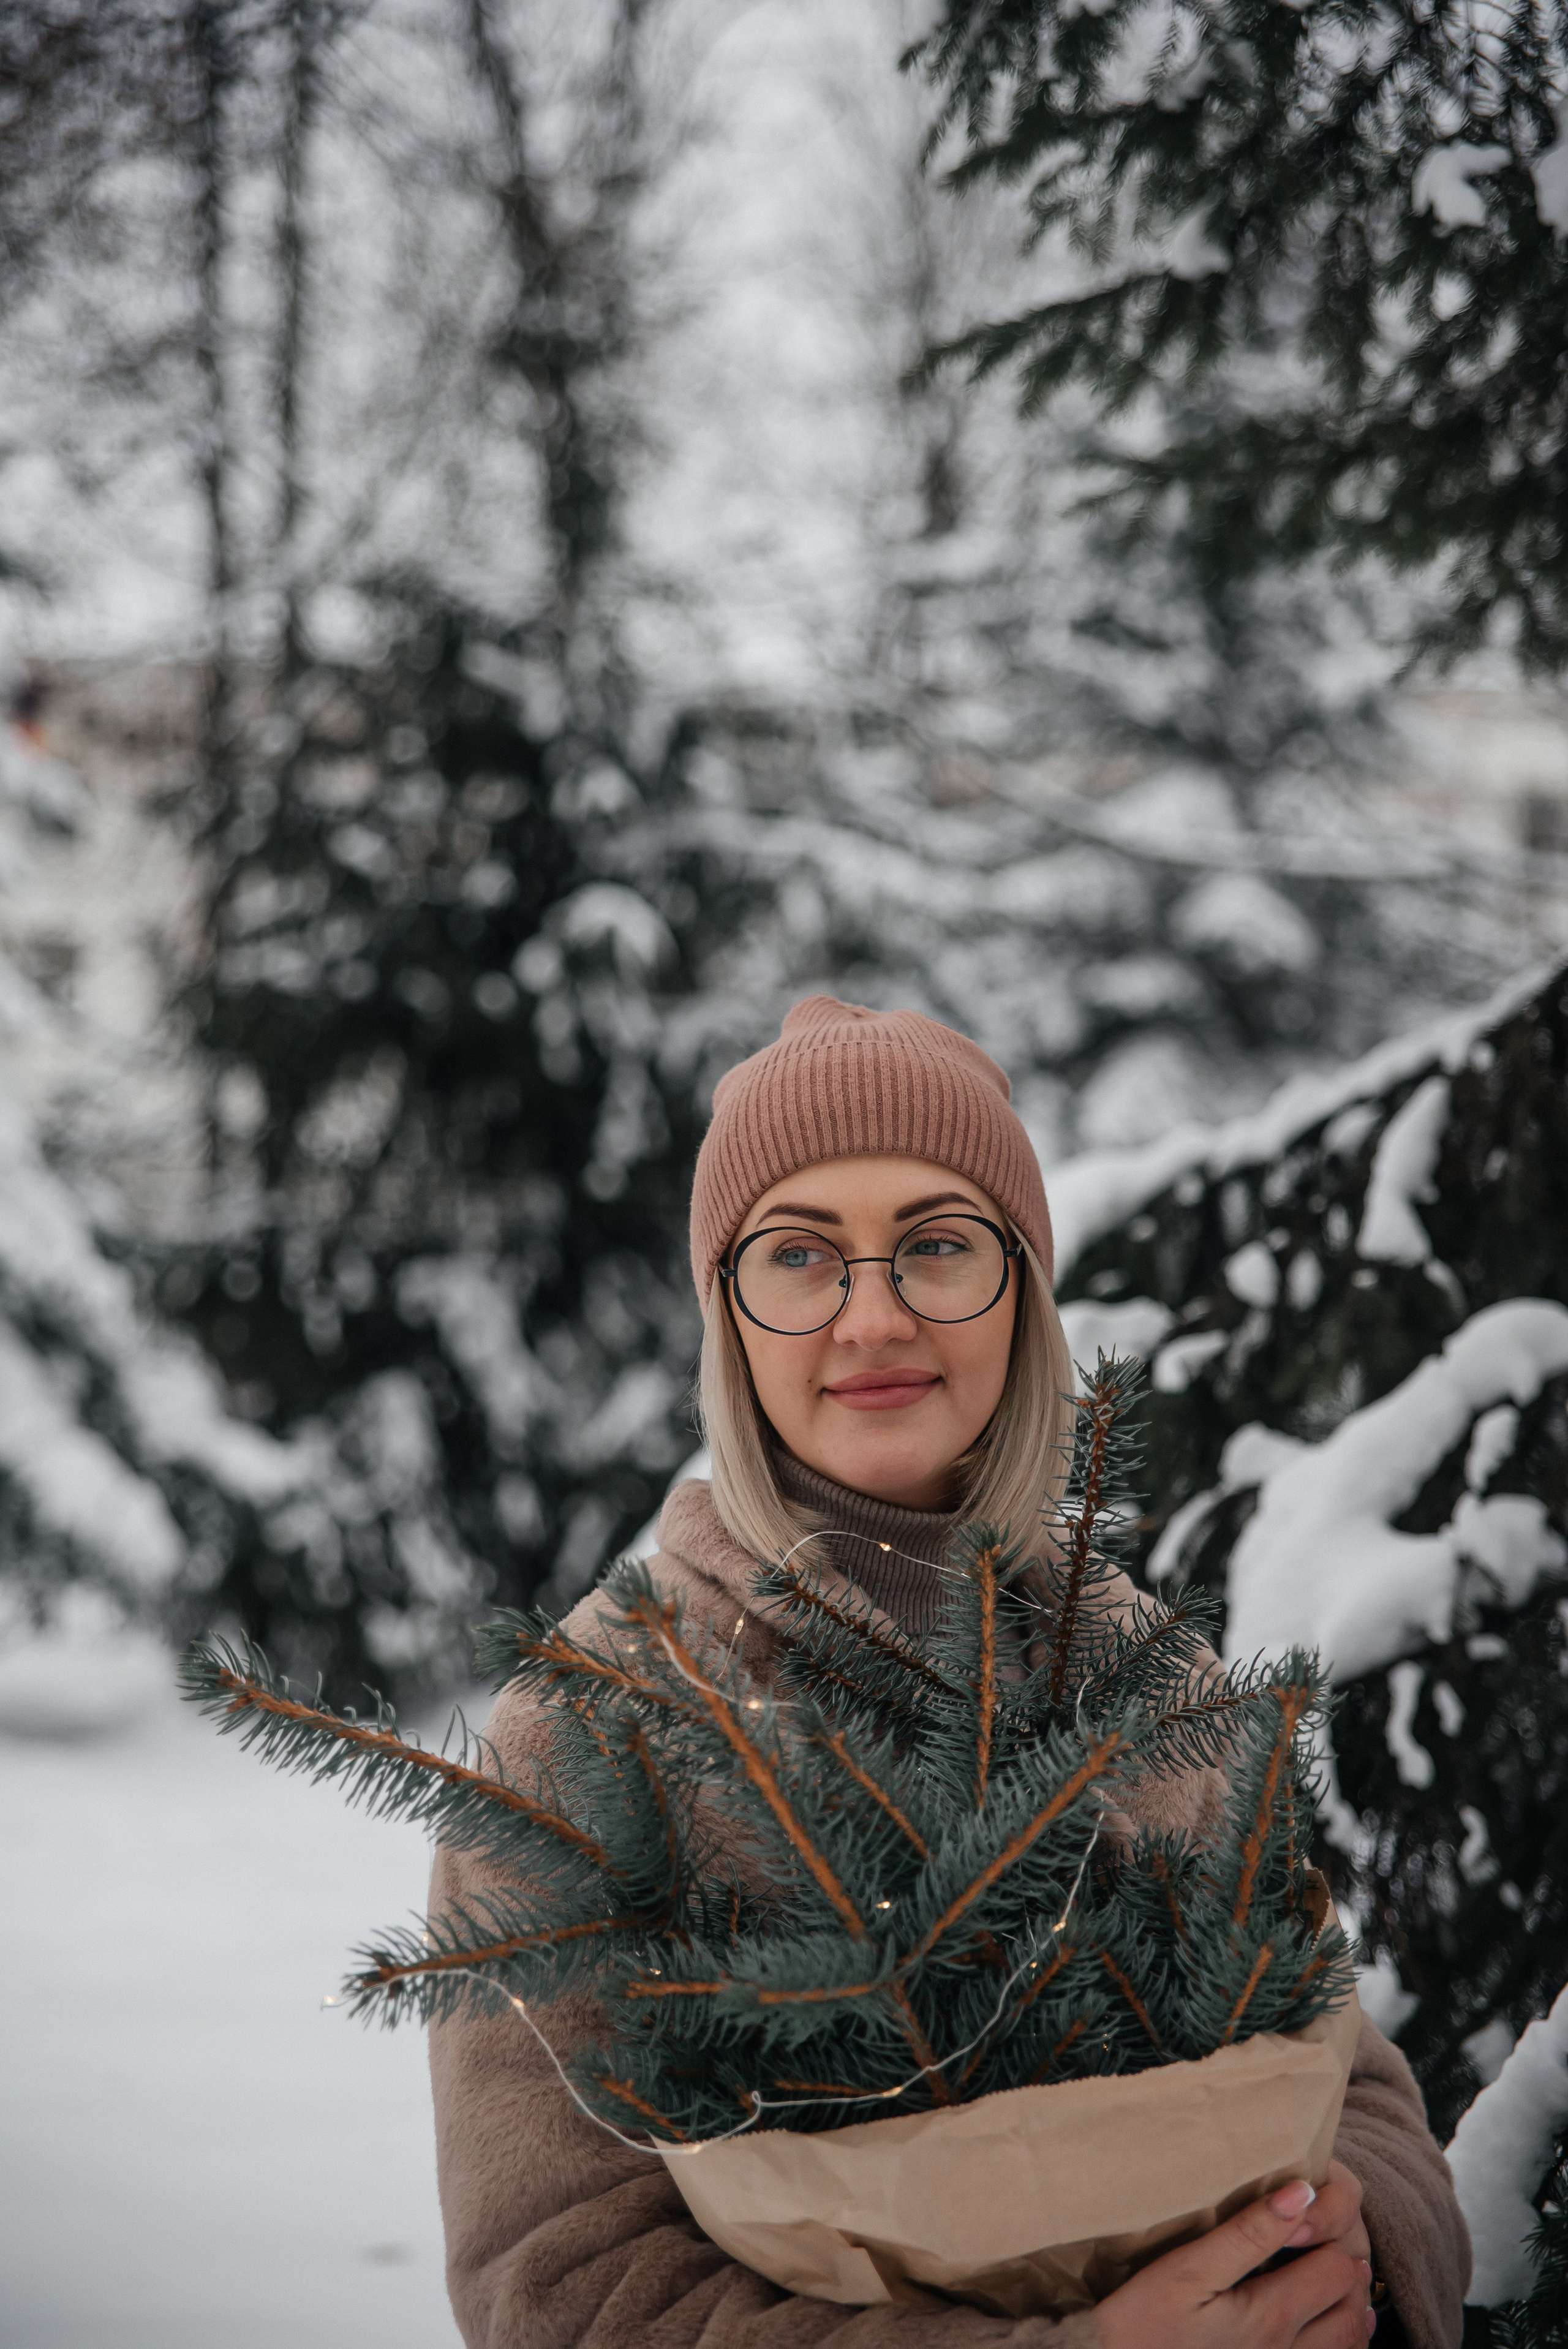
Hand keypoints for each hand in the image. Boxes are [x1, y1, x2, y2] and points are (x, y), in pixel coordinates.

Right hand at [1095, 2167, 1373, 2348]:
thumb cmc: (1141, 2322)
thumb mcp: (1186, 2269)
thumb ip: (1247, 2233)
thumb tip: (1301, 2193)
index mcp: (1271, 2317)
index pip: (1338, 2268)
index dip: (1331, 2232)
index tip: (1307, 2210)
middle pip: (1351, 2308)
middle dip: (1348, 2267)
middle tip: (1326, 2238)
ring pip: (1347, 2344)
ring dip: (1348, 2308)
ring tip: (1330, 2276)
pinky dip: (1335, 2341)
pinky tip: (1317, 2324)